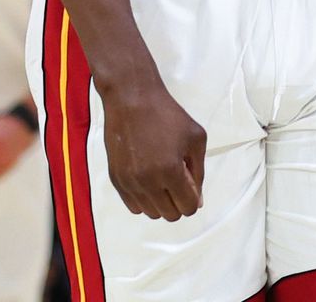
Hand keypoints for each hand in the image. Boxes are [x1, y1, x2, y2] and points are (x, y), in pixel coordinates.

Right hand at [98, 75, 205, 220]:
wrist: (131, 100)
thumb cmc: (167, 115)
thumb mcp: (195, 138)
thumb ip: (199, 172)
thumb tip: (197, 201)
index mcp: (170, 172)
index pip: (188, 207)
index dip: (193, 199)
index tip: (191, 186)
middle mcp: (148, 182)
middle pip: (170, 215)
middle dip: (178, 202)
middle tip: (178, 180)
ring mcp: (129, 183)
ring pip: (151, 213)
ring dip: (161, 202)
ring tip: (162, 178)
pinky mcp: (116, 180)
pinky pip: (133, 206)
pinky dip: (144, 199)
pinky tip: (148, 179)